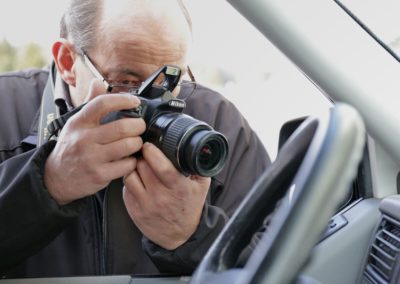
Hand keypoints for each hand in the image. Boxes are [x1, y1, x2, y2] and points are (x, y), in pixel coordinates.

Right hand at [44, 80, 145, 204]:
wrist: (56, 177)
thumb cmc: (71, 147)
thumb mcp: (76, 123)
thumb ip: (90, 103)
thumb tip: (97, 82)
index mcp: (80, 122)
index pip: (102, 104)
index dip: (123, 100)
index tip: (134, 101)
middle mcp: (84, 139)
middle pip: (122, 127)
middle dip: (138, 125)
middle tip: (140, 126)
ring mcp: (92, 158)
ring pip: (128, 146)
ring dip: (138, 143)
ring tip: (136, 142)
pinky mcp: (99, 175)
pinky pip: (127, 165)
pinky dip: (133, 161)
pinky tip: (129, 159)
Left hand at [123, 142, 210, 249]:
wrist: (180, 236)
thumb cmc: (189, 207)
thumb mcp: (201, 186)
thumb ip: (198, 167)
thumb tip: (196, 147)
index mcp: (178, 189)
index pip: (162, 167)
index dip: (152, 153)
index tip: (148, 145)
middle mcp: (160, 197)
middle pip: (142, 167)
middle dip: (143, 157)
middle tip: (145, 154)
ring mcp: (145, 205)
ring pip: (130, 176)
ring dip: (134, 168)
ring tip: (141, 167)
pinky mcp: (133, 210)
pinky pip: (126, 188)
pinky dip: (131, 180)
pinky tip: (138, 180)